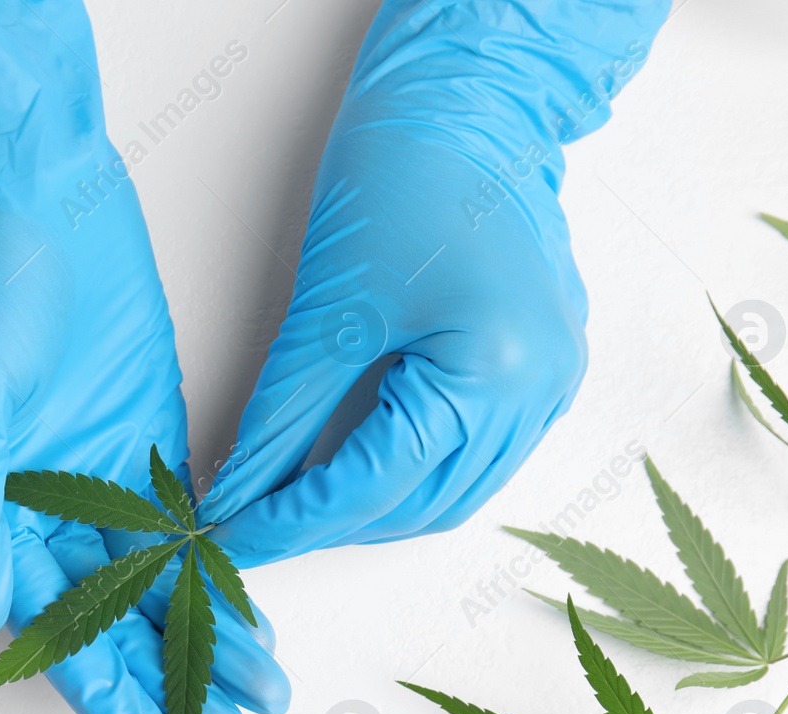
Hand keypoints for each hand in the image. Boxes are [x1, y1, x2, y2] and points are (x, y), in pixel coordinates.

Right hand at [0, 0, 288, 713]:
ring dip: (205, 643)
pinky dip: (217, 576)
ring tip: (259, 693)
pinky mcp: (145, 443)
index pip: (57, 633)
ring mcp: (102, 482)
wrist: (30, 192)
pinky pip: (186, 531)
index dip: (106, 696)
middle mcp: (48, 514)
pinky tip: (252, 615)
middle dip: (170, 687)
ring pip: (158, 589)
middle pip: (114, 626)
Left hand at [202, 0, 670, 566]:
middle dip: (334, 520)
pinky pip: (478, 456)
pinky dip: (416, 469)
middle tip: (257, 518)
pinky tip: (365, 457)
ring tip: (301, 495)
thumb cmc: (405, 172)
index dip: (293, 519)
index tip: (233, 537)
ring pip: (453, 493)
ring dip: (377, 504)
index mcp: (494, 372)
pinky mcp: (547, 371)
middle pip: (420, 505)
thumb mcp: (326, 310)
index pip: (373, 484)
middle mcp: (539, 391)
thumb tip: (239, 489)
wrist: (472, 103)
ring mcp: (553, 384)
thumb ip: (280, 417)